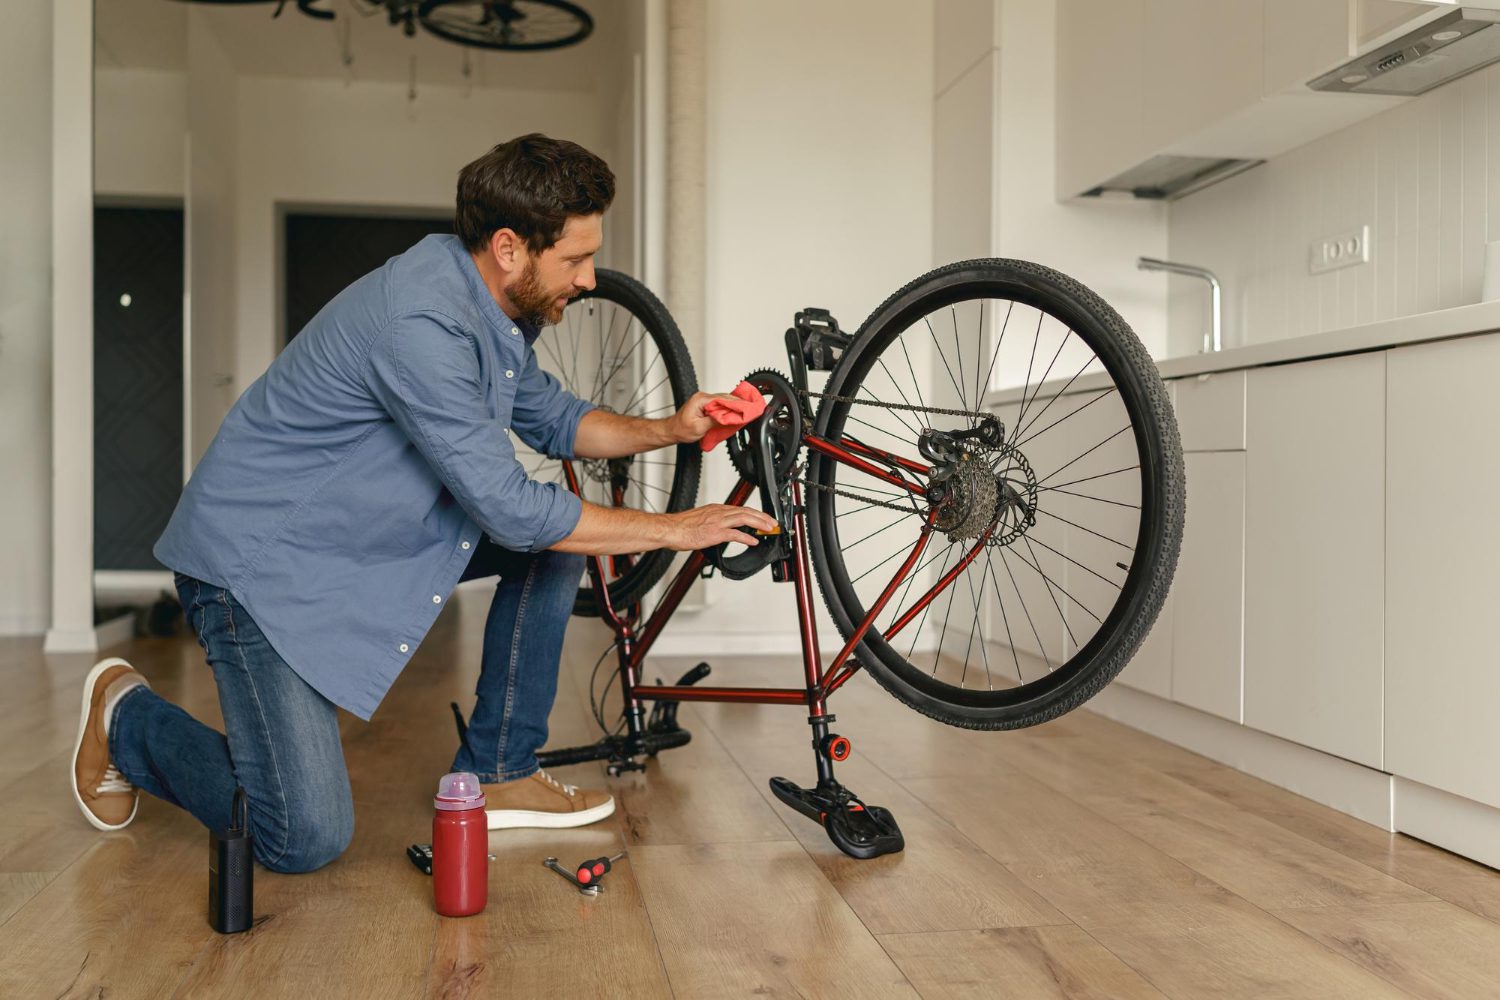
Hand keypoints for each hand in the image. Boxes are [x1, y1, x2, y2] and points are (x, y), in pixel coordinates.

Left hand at [663, 391, 739, 444]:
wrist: (673, 431)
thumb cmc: (681, 429)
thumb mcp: (699, 428)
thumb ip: (714, 420)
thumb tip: (728, 417)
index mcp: (700, 400)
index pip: (722, 399)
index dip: (735, 404)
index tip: (746, 408)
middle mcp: (703, 397)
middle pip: (725, 398)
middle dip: (738, 404)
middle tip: (750, 410)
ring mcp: (705, 400)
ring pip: (724, 400)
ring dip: (734, 406)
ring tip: (746, 411)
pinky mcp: (706, 405)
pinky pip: (720, 404)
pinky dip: (728, 408)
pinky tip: (735, 413)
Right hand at [664, 504, 779, 550]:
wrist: (669, 529)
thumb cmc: (680, 527)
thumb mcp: (701, 520)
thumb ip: (714, 522)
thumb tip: (723, 530)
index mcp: (716, 509)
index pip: (741, 509)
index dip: (755, 514)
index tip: (764, 518)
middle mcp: (719, 512)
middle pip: (746, 511)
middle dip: (762, 517)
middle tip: (773, 523)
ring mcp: (717, 522)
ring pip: (744, 519)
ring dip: (759, 524)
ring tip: (769, 529)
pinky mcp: (714, 533)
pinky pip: (735, 534)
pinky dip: (746, 538)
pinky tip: (754, 541)